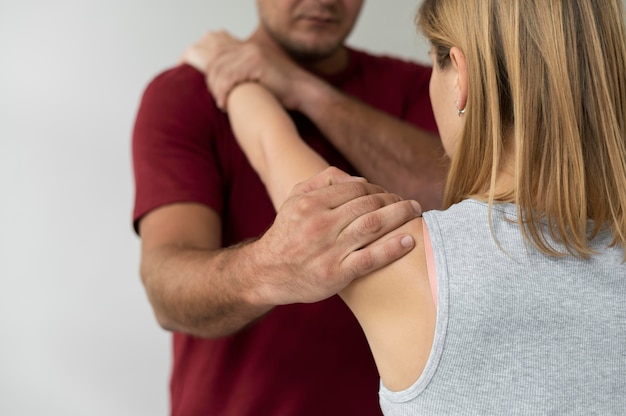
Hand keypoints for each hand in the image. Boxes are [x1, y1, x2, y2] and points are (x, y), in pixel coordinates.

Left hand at [180, 30, 311, 109]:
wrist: (303, 92)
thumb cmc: (281, 91)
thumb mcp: (257, 78)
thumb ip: (241, 75)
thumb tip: (223, 84)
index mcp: (247, 48)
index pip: (216, 53)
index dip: (206, 68)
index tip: (204, 84)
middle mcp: (248, 47)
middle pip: (215, 61)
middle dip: (210, 82)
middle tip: (215, 99)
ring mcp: (252, 54)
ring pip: (220, 70)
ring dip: (216, 89)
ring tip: (220, 103)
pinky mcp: (256, 64)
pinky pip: (230, 77)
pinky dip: (224, 92)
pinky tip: (224, 104)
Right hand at [250, 167, 421, 305]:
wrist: (267, 272)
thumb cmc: (286, 234)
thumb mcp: (294, 200)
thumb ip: (322, 182)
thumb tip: (358, 179)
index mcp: (311, 203)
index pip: (357, 188)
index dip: (379, 189)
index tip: (391, 195)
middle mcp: (320, 224)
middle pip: (369, 204)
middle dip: (395, 201)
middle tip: (410, 205)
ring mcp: (329, 249)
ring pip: (373, 225)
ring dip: (400, 217)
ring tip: (415, 214)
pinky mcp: (336, 273)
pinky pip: (370, 257)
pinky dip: (393, 248)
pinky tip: (409, 241)